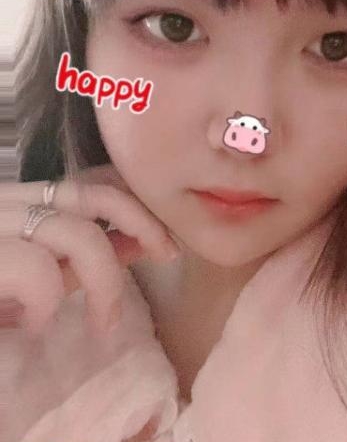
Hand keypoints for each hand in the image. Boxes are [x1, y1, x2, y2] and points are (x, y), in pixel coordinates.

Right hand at [0, 163, 180, 337]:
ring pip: (77, 234)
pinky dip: (48, 300)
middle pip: (95, 194)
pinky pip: (36, 270)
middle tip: (168, 256)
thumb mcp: (33, 279)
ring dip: (106, 282)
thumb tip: (137, 244)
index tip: (164, 240)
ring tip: (104, 324)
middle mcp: (7, 204)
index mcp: (20, 202)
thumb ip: (78, 260)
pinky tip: (37, 324)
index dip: (137, 204)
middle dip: (144, 223)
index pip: (92, 183)